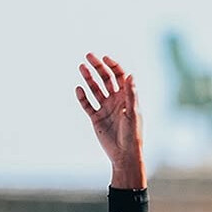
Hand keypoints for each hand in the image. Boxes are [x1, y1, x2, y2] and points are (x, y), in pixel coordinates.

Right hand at [76, 53, 146, 188]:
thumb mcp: (132, 113)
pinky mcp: (96, 118)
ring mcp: (105, 108)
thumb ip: (131, 94)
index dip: (113, 65)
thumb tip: (130, 75)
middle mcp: (115, 100)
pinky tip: (79, 89)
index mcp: (126, 97)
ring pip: (95, 89)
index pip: (119, 76)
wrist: (124, 155)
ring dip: (88, 78)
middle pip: (105, 78)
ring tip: (81, 67)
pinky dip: (82, 96)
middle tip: (88, 56)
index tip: (105, 58)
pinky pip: (87, 104)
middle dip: (98, 67)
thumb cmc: (132, 135)